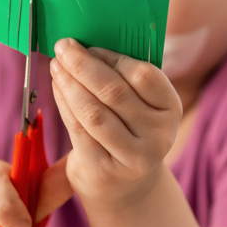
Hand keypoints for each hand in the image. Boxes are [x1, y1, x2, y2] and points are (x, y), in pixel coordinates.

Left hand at [50, 38, 182, 211]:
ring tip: (56, 65)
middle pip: (114, 92)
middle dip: (83, 65)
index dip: (113, 57)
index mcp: (170, 108)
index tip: (88, 44)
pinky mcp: (105, 169)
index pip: (144, 76)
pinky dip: (64, 104)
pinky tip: (57, 88)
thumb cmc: (128, 129)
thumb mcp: (139, 105)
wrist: (124, 184)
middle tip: (63, 46)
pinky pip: (79, 130)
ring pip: (94, 112)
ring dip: (69, 83)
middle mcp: (158, 134)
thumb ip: (124, 78)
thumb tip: (88, 43)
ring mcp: (133, 156)